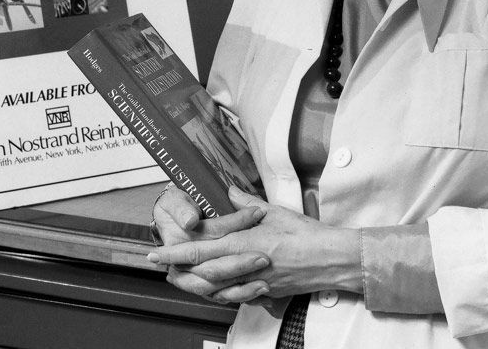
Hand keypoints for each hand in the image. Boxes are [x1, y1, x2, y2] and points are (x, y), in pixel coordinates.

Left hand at [148, 187, 361, 304]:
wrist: (330, 260)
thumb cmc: (307, 235)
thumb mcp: (276, 212)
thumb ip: (248, 203)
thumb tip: (229, 191)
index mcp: (245, 243)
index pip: (202, 248)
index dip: (176, 250)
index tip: (158, 250)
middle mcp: (244, 265)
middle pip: (201, 271)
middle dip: (177, 269)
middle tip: (160, 265)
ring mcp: (253, 282)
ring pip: (213, 288)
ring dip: (192, 283)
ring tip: (177, 277)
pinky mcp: (263, 292)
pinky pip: (232, 296)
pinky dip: (216, 293)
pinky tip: (210, 288)